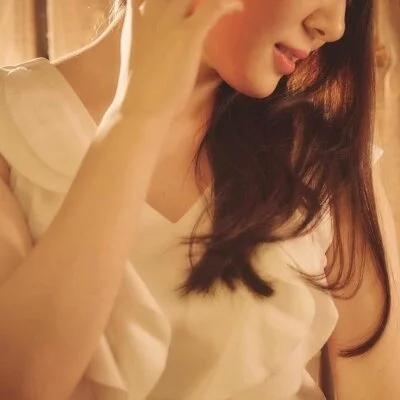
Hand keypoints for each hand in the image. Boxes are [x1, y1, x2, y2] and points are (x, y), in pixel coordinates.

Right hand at [114, 0, 243, 123]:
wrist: (139, 110)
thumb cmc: (141, 92)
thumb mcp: (137, 59)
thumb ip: (146, 42)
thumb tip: (159, 48)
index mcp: (137, 18)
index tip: (187, 6)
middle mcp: (151, 13)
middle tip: (210, 4)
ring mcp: (169, 22)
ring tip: (227, 1)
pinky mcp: (187, 36)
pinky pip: (214, 5)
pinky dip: (228, 3)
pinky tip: (238, 8)